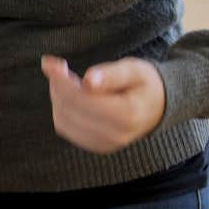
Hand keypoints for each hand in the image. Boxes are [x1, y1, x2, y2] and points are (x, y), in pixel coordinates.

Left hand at [41, 55, 165, 153]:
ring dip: (58, 98)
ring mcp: (104, 144)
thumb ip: (111, 75)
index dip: (61, 80)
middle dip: (58, 86)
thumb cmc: (145, 84)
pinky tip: (73, 96)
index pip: (81, 99)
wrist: (158, 106)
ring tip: (72, 82)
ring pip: (62, 120)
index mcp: (127, 115)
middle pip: (69, 109)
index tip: (50, 62)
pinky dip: (62, 110)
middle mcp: (115, 135)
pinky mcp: (95, 146)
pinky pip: (66, 128)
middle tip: (61, 68)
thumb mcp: (133, 70)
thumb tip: (88, 80)